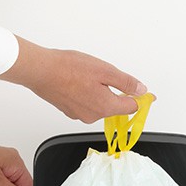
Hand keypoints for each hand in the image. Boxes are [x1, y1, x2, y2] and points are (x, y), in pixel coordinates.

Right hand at [0, 38, 153, 122]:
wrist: (42, 71)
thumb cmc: (70, 69)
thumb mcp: (105, 71)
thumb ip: (126, 83)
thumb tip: (141, 91)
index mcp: (106, 107)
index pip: (131, 108)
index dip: (138, 99)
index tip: (143, 93)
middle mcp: (94, 116)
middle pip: (114, 107)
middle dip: (114, 93)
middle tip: (105, 75)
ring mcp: (81, 116)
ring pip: (99, 105)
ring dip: (99, 93)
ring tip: (87, 76)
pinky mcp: (70, 112)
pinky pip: (85, 104)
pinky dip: (86, 95)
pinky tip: (77, 82)